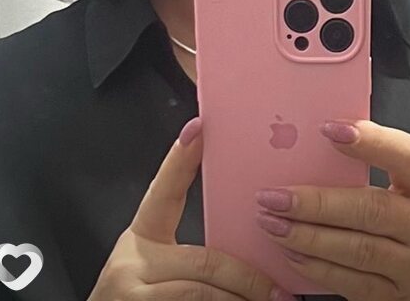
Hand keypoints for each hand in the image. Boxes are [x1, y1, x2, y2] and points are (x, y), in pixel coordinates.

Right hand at [88, 117, 291, 300]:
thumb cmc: (136, 299)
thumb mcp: (153, 269)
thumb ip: (187, 254)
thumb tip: (242, 242)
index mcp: (140, 237)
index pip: (164, 190)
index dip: (181, 158)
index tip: (199, 127)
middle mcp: (132, 260)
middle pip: (204, 258)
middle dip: (246, 276)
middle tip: (277, 288)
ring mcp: (132, 290)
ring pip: (203, 291)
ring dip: (242, 299)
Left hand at [255, 118, 409, 300]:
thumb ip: (383, 159)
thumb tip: (329, 132)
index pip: (405, 157)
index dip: (370, 142)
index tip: (329, 129)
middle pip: (370, 211)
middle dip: (316, 203)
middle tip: (273, 195)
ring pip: (356, 251)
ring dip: (307, 237)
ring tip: (271, 223)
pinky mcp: (395, 296)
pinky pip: (352, 284)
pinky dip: (317, 269)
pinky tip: (291, 253)